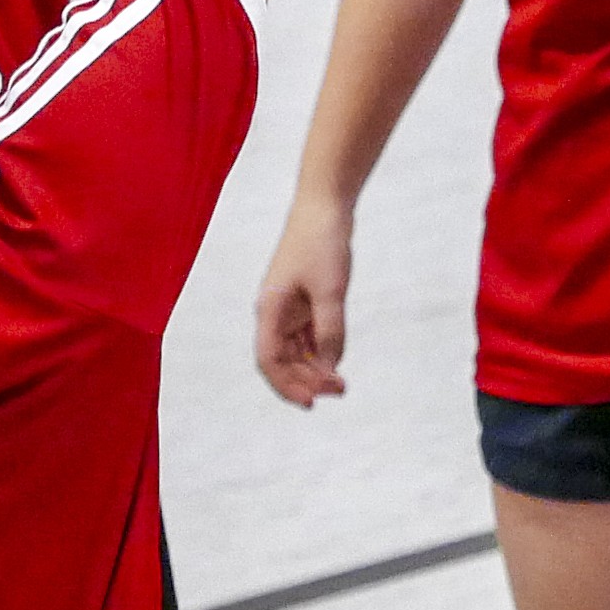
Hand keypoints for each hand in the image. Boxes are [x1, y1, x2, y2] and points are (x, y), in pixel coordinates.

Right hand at [255, 196, 355, 406]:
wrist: (325, 206)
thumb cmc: (322, 243)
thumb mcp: (330, 290)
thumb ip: (331, 329)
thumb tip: (332, 365)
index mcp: (270, 310)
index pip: (269, 360)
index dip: (286, 386)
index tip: (312, 403)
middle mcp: (275, 313)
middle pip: (283, 361)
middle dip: (307, 380)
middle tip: (340, 391)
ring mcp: (289, 308)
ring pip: (297, 352)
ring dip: (315, 370)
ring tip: (340, 384)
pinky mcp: (305, 302)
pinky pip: (309, 337)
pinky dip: (322, 352)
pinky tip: (338, 361)